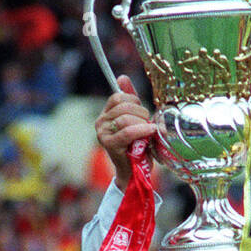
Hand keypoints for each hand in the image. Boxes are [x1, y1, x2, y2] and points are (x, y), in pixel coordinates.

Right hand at [96, 75, 156, 190]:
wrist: (135, 173)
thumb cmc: (137, 147)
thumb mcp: (136, 120)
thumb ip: (131, 100)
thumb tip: (122, 77)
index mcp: (105, 114)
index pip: (119, 96)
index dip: (135, 101)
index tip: (143, 114)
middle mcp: (100, 122)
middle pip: (124, 105)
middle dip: (141, 113)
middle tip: (148, 126)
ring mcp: (103, 134)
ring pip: (126, 117)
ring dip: (143, 123)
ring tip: (148, 133)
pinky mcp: (109, 145)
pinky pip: (128, 131)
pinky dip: (142, 130)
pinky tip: (150, 133)